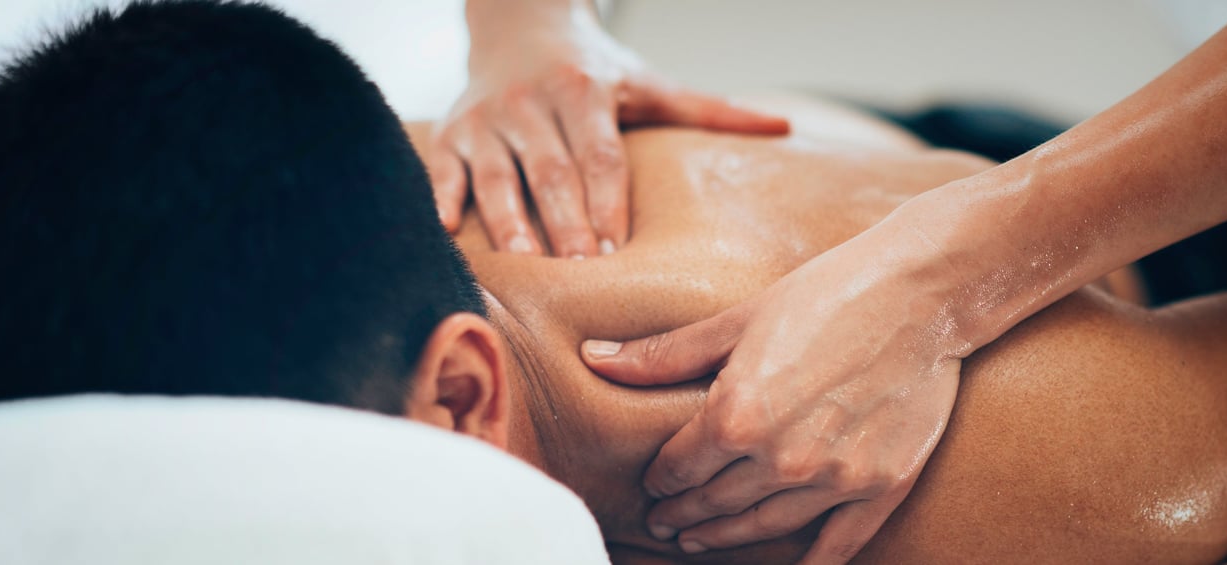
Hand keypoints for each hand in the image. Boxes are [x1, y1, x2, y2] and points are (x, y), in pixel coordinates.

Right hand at [429, 7, 787, 255]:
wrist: (519, 23)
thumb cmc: (594, 70)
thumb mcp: (649, 83)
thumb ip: (710, 110)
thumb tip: (784, 127)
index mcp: (583, 92)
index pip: (599, 155)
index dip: (607, 201)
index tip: (614, 249)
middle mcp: (531, 104)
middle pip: (551, 172)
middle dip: (563, 222)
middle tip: (577, 272)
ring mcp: (486, 120)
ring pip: (497, 175)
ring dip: (508, 222)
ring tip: (524, 266)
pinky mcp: (452, 132)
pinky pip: (442, 168)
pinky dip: (442, 199)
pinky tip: (446, 232)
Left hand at [580, 207, 966, 563]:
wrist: (922, 292)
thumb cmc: (826, 293)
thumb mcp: (739, 319)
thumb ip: (666, 354)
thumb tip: (596, 360)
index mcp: (737, 413)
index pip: (681, 466)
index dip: (662, 479)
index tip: (655, 484)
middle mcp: (781, 457)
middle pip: (716, 502)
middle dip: (685, 514)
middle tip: (666, 524)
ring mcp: (834, 479)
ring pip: (765, 527)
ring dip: (727, 539)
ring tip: (702, 541)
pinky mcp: (881, 487)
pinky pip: (837, 545)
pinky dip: (809, 563)